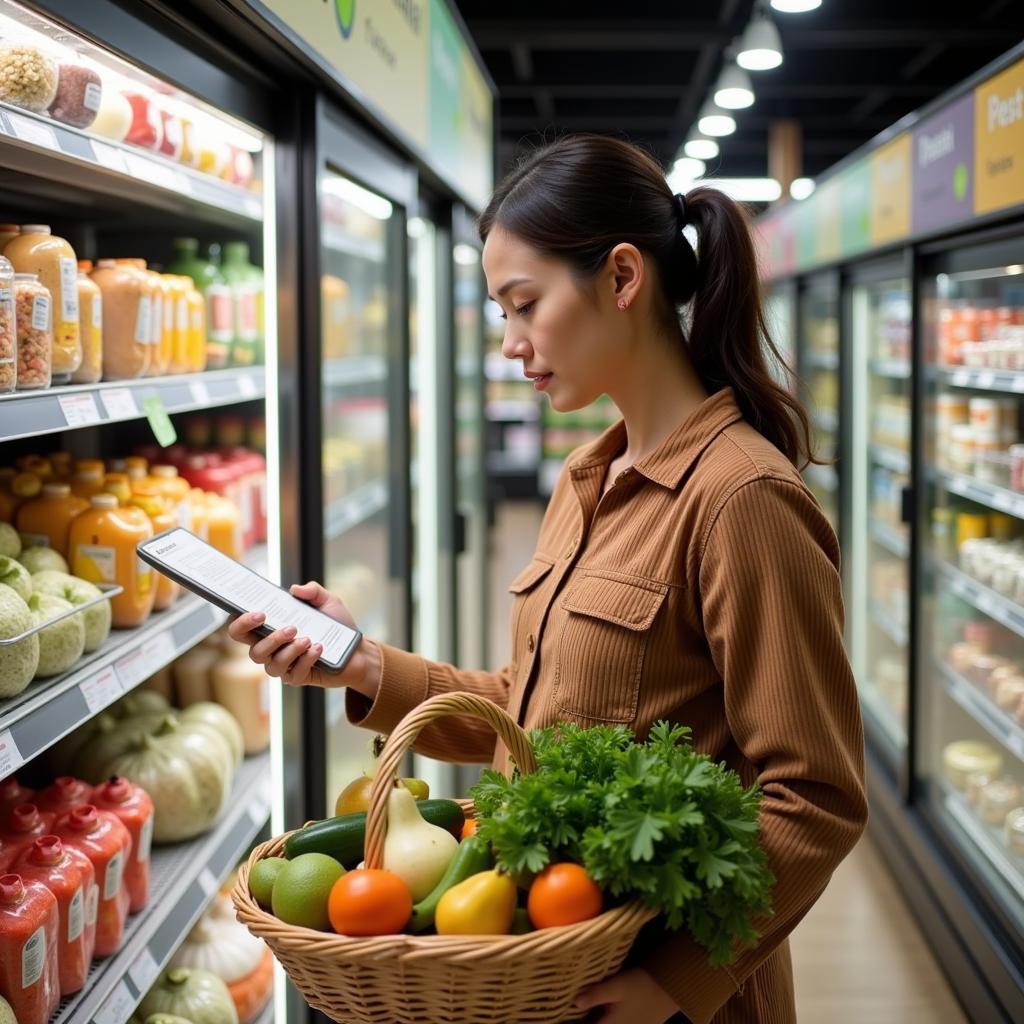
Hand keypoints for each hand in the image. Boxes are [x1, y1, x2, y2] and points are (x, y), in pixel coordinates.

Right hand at [227, 581, 380, 694]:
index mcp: (271, 629)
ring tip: (308, 638)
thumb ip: (312, 591)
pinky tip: (319, 648)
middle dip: (269, 639)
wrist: (358, 649)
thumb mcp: (327, 602)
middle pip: (252, 651)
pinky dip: (307, 659)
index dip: (241, 623)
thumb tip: (295, 589)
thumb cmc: (336, 626)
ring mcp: (284, 666)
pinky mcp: (298, 678)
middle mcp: (272, 650)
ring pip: (272, 665)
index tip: (258, 613)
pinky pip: (294, 674)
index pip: (242, 630)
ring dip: (290, 650)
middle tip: (290, 627)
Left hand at [574, 969, 678, 1023]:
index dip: (569, 1022)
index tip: (557, 1017)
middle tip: (565, 1013)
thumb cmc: (642, 986)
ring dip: (591, 1018)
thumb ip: (596, 995)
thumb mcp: (617, 986)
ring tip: (579, 1010)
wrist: (669, 990)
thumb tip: (574, 1003)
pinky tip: (595, 1010)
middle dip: (578, 1020)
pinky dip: (600, 1018)